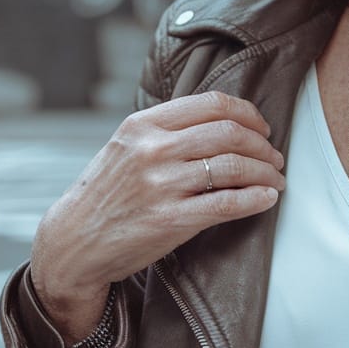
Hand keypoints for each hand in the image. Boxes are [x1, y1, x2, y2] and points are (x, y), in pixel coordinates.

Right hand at [30, 91, 285, 342]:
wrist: (72, 242)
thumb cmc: (106, 193)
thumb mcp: (127, 145)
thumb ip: (167, 128)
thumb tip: (224, 119)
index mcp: (144, 124)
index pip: (213, 104)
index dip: (248, 114)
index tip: (262, 128)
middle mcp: (153, 149)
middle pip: (229, 133)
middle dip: (263, 145)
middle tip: (275, 157)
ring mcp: (161, 185)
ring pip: (233, 166)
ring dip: (265, 172)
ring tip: (276, 179)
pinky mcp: (170, 220)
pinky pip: (226, 204)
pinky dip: (255, 199)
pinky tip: (268, 198)